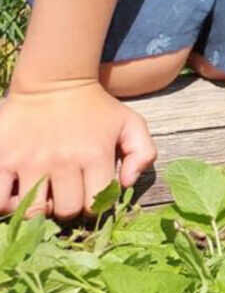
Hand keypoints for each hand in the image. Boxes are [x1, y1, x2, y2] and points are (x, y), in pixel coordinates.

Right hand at [0, 80, 156, 217]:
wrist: (54, 80)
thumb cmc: (95, 106)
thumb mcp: (130, 122)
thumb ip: (143, 153)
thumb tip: (126, 184)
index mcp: (95, 155)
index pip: (95, 204)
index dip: (93, 205)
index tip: (88, 194)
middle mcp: (62, 161)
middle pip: (65, 211)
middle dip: (68, 207)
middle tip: (65, 194)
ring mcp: (29, 161)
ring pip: (33, 212)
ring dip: (38, 209)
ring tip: (42, 195)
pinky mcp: (2, 159)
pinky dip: (6, 205)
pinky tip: (17, 195)